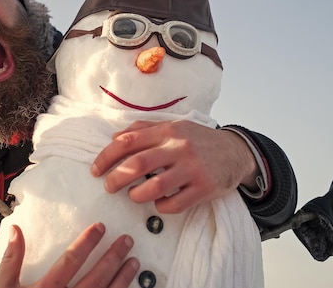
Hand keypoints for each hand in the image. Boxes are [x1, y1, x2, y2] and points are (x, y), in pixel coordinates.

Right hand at [0, 223, 138, 287]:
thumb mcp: (2, 287)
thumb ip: (11, 259)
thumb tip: (16, 230)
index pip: (70, 261)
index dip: (87, 243)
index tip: (100, 227)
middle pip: (95, 278)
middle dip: (113, 258)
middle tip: (127, 240)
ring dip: (122, 279)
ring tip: (134, 263)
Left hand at [90, 120, 257, 213]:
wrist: (236, 152)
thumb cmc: (197, 140)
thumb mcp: (173, 127)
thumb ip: (144, 129)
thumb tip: (114, 137)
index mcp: (167, 130)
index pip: (128, 141)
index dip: (107, 156)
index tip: (95, 169)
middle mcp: (179, 147)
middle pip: (137, 164)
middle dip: (116, 178)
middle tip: (108, 187)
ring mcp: (192, 169)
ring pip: (154, 187)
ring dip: (136, 195)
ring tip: (133, 195)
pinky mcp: (204, 188)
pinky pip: (174, 204)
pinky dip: (160, 206)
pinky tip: (158, 203)